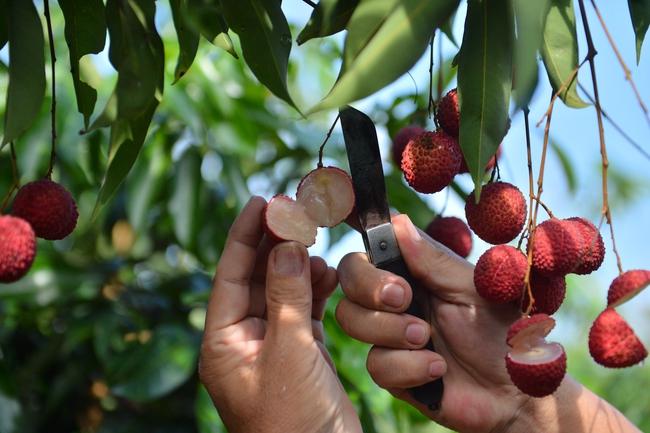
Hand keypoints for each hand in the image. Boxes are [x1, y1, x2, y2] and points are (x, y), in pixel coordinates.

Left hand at [199, 197, 361, 432]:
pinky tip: (329, 274)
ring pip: (282, 292)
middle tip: (295, 211)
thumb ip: (287, 295)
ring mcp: (273, 347)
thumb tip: (285, 243)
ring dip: (299, 266)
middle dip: (275, 245)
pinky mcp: (300, 354)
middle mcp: (243, 342)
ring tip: (316, 241)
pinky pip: (303, 311)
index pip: (230, 275)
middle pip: (257, 279)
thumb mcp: (290, 352)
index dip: (245, 235)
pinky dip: (315, 290)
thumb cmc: (295, 422)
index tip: (261, 202)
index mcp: (223, 344)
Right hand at [337, 213, 524, 431]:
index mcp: (413, 271)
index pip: (368, 250)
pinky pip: (377, 364)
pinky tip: (438, 369)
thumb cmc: (502, 331)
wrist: (515, 391)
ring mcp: (389, 336)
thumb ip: (433, 260)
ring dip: (389, 329)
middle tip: (404, 298)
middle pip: (346, 280)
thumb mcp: (473, 289)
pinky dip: (409, 366)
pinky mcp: (392, 373)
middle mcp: (395, 300)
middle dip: (370, 287)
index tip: (378, 256)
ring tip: (427, 338)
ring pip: (351, 320)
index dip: (363, 251)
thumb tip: (397, 222)